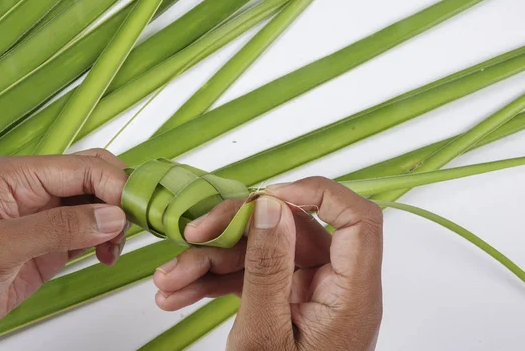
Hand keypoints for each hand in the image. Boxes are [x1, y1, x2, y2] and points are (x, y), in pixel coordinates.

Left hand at [0, 149, 128, 349]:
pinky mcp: (49, 245)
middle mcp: (34, 191)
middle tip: (137, 225)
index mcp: (18, 176)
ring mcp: (43, 218)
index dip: (116, 185)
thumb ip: (58, 228)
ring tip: (115, 248)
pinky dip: (107, 240)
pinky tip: (106, 255)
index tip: (139, 209)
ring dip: (116, 221)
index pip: (83, 168)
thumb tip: (113, 216)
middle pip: (95, 178)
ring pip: (98, 204)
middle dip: (121, 197)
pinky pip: (89, 232)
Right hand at [153, 177, 383, 350]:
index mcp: (350, 294)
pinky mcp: (287, 302)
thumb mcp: (264, 334)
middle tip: (192, 237)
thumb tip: (269, 206)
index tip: (266, 197)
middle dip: (234, 233)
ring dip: (212, 262)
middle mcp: (335, 287)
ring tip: (170, 281)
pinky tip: (181, 292)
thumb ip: (267, 267)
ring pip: (263, 253)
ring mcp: (309, 294)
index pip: (357, 220)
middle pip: (292, 232)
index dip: (316, 194)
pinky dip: (218, 282)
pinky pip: (255, 277)